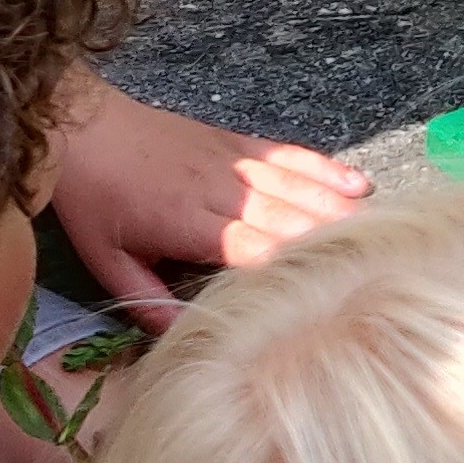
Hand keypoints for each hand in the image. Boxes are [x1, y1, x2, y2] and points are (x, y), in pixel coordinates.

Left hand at [43, 73, 372, 331]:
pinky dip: (325, 168)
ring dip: (340, 208)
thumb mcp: (105, 261)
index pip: (255, 250)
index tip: (335, 290)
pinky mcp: (236, 142)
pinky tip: (358, 183)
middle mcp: (222, 190)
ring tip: (383, 230)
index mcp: (191, 223)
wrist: (81, 125)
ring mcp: (234, 161)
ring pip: (297, 186)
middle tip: (382, 264)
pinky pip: (289, 155)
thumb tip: (188, 337)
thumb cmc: (93, 199)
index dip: (295, 269)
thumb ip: (147, 300)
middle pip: (289, 218)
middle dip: (335, 241)